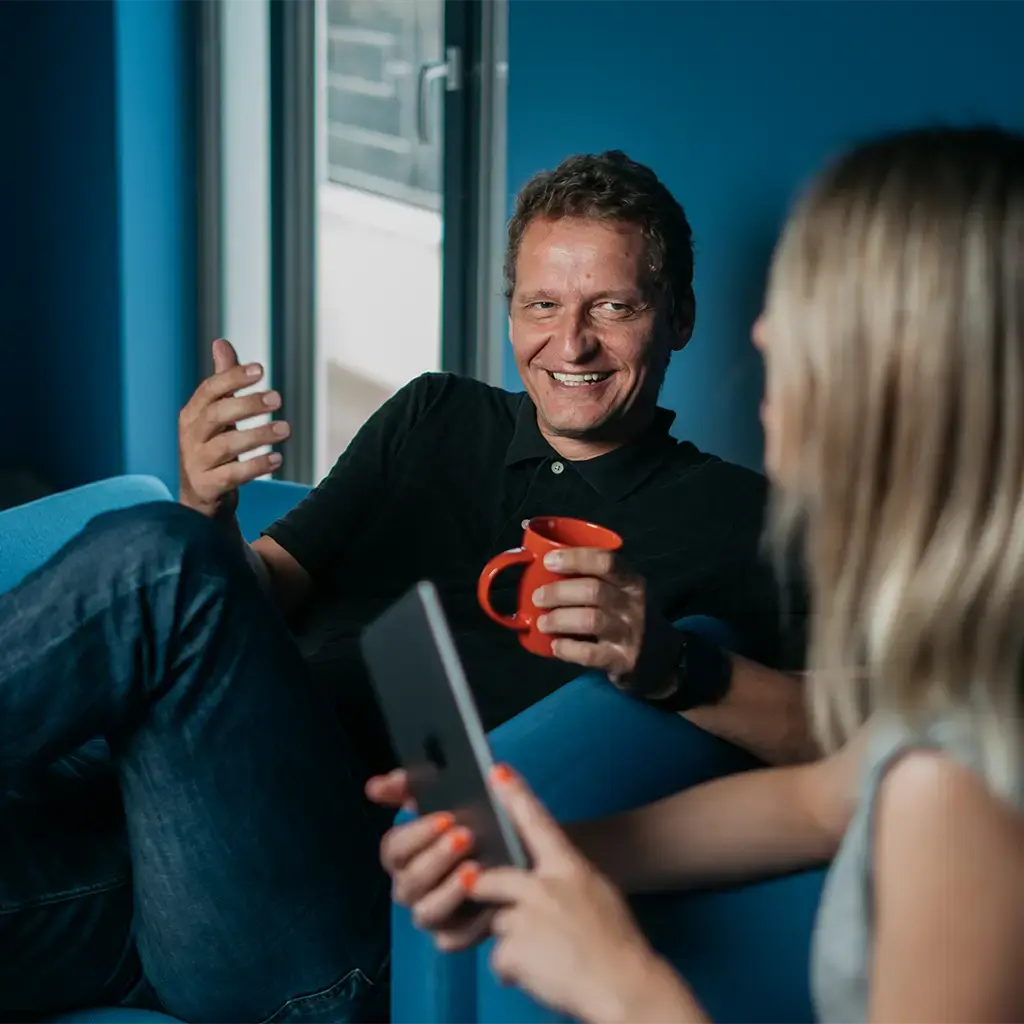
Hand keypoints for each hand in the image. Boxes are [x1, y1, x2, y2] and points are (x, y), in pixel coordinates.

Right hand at [178, 339, 290, 518]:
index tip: (260, 369)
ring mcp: (196, 463)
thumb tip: (221, 342)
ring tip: (285, 428)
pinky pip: (232, 475)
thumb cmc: (212, 449)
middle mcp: (190, 436)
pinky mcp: (207, 487)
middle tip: (277, 398)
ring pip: (226, 445)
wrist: (201, 499)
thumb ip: (222, 382)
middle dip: (247, 404)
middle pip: (216, 414)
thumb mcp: (216, 416)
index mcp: (192, 414)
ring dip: (258, 435)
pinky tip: (277, 458)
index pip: (209, 390)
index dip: (233, 378)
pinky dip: (256, 466)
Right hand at [366, 769, 492, 950]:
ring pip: (426, 913)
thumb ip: (409, 787)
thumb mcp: (445, 797)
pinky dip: (473, 924)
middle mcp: (412, 888)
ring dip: (449, 892)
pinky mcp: (456, 936)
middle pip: (409, 882)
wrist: (512, 856)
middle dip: (436, 859)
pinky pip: (456, 940)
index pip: (393, 849)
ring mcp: (433, 915)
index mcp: (404, 855)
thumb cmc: (472, 822)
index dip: (416, 834)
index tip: (445, 818)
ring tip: (475, 869)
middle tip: (465, 838)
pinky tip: (492, 901)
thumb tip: (373, 787)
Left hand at [468, 767, 690, 1023]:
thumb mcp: (598, 893)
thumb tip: (539, 877)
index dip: (514, 794)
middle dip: (485, 891)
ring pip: (497, 924)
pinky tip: (541, 975)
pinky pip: (499, 960)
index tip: (496, 771)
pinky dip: (514, 971)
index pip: (536, 823)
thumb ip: (565, 879)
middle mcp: (544, 886)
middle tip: (501, 906)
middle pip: (492, 878)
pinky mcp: (515, 950)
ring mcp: (527, 917)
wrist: (627, 988)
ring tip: (545, 956)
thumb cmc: (617, 944)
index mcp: (569, 868)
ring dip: (513, 941)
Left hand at [531, 548, 677, 693]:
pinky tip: (555, 646)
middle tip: (538, 597)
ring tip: (542, 622)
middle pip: (593, 590)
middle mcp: (634, 605)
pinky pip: (590, 653)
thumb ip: (597, 582)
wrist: (664, 660)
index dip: (575, 558)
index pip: (606, 561)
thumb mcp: (625, 594)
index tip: (549, 561)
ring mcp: (630, 634)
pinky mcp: (623, 661)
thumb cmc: (632, 619)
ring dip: (559, 619)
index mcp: (632, 582)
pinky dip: (567, 649)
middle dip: (559, 592)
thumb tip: (547, 571)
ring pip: (590, 620)